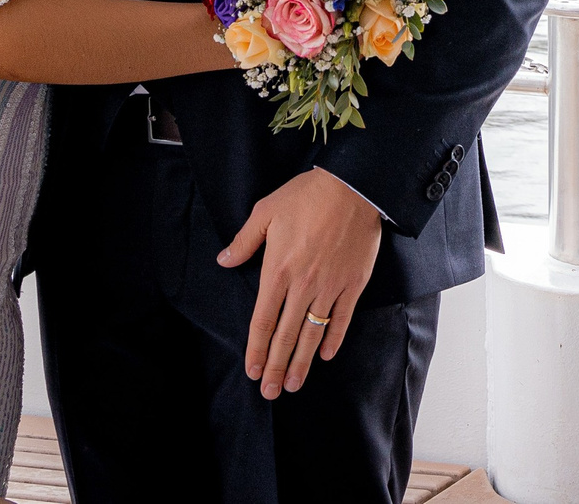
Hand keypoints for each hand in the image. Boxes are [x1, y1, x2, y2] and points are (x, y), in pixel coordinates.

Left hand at [217, 168, 382, 398]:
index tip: (253, 371)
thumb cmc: (307, 195)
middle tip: (270, 392)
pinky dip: (333, 339)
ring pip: (312, 333)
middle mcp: (303, 285)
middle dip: (277, 367)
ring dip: (301, 362)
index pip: (263, 321)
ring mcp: (330, 286)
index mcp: (278, 269)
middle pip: (286, 335)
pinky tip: (324, 355)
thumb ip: (244, 241)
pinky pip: (341, 319)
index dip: (257, 349)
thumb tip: (224, 261)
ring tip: (295, 385)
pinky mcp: (353, 284)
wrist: (354, 186)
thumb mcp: (266, 211)